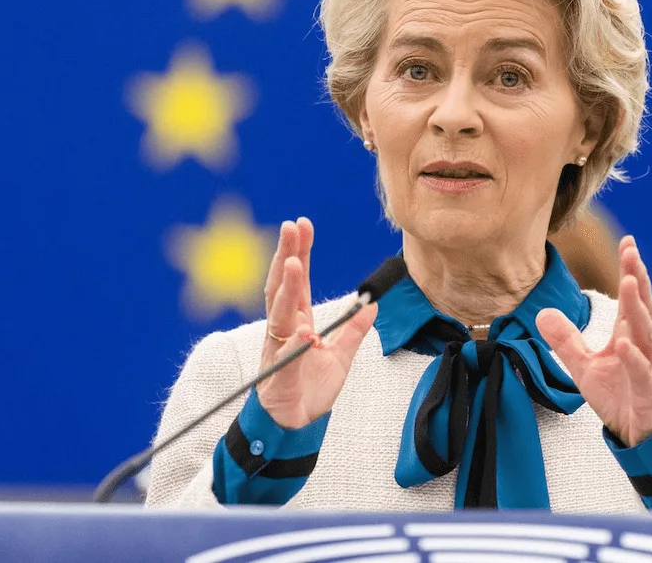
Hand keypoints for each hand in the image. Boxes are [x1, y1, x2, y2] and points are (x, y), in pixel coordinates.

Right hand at [255, 217, 377, 428]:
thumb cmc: (310, 389)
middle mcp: (284, 330)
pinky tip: (304, 328)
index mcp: (298, 322)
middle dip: (287, 256)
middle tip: (290, 227)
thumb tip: (372, 303)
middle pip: (283, 286)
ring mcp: (279, 350)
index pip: (298, 281)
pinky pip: (287, 356)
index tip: (301, 225)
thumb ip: (353, 329)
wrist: (294, 427)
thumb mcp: (341, 355)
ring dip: (288, 289)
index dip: (300, 252)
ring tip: (296, 263)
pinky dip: (295, 342)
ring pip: (280, 314)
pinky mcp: (280, 376)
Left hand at [537, 235, 651, 446]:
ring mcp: (649, 366)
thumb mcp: (584, 366)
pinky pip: (642, 371)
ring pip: (646, 332)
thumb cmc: (620, 395)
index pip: (631, 297)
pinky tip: (623, 343)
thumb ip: (566, 340)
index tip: (628, 243)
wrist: (641, 432)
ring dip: (638, 308)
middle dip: (636, 278)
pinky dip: (633, 357)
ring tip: (629, 283)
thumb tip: (542, 313)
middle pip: (641, 305)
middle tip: (631, 252)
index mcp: (630, 334)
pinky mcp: (649, 390)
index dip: (630, 269)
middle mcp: (643, 344)